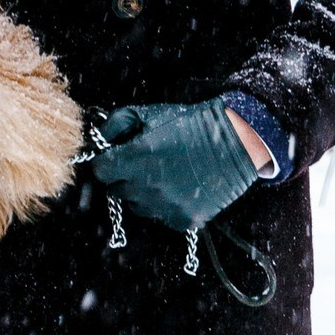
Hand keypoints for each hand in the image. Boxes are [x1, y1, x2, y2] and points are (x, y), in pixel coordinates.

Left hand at [95, 100, 261, 233]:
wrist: (235, 143)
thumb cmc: (191, 124)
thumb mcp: (151, 114)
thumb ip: (118, 124)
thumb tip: (99, 137)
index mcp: (135, 158)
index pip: (100, 171)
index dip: (106, 163)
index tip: (114, 158)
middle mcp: (146, 186)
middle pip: (116, 190)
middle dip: (124, 177)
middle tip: (143, 164)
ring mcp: (164, 206)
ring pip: (137, 205)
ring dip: (143, 193)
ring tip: (163, 175)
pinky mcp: (182, 220)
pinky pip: (160, 216)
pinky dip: (164, 205)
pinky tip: (179, 187)